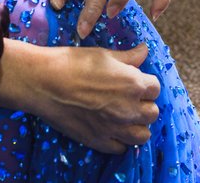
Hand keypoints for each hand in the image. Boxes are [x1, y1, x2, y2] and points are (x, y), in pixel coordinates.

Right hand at [0, 40, 159, 153]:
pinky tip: (110, 128)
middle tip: (130, 98)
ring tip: (124, 117)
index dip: (146, 83)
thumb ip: (128, 57)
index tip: (135, 81)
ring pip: (142, 135)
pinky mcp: (99, 141)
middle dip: (144, 105)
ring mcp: (115, 128)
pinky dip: (119, 140)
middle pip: (153, 113)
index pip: (156, 88)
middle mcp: (129, 109)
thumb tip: (144, 51)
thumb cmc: (73, 63)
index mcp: (133, 84)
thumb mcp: (103, 55)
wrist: (44, 83)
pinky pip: (120, 148)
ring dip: (137, 126)